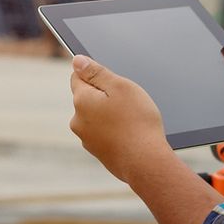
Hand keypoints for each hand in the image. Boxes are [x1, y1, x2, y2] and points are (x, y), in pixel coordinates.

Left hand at [68, 55, 173, 185]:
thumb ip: (96, 72)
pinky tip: (130, 134)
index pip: (78, 77)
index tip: (113, 81)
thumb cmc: (137, 122)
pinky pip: (104, 134)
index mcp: (81, 100)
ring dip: (110, 114)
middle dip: (104, 96)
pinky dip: (115, 131)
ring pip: (97, 117)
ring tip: (131, 120)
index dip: (96, 74)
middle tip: (127, 102)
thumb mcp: (120, 87)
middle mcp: (78, 120)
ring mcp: (87, 139)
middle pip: (88, 97)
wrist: (146, 163)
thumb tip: (77, 61)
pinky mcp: (98, 152)